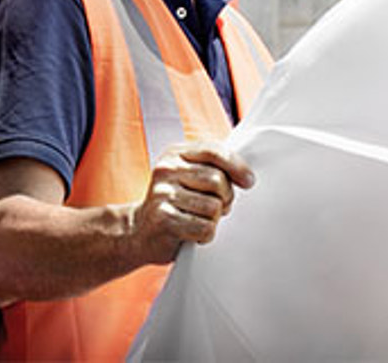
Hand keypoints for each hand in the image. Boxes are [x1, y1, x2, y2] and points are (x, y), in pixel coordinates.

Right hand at [128, 141, 255, 264]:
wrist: (139, 231)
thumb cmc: (174, 203)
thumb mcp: (188, 176)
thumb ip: (213, 168)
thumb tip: (247, 176)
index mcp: (174, 154)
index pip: (214, 151)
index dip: (236, 166)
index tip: (248, 181)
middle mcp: (166, 170)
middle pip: (217, 180)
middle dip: (225, 197)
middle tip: (218, 207)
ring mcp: (162, 194)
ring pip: (214, 206)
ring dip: (214, 219)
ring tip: (200, 219)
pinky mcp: (164, 219)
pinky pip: (205, 228)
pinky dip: (205, 235)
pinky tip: (193, 233)